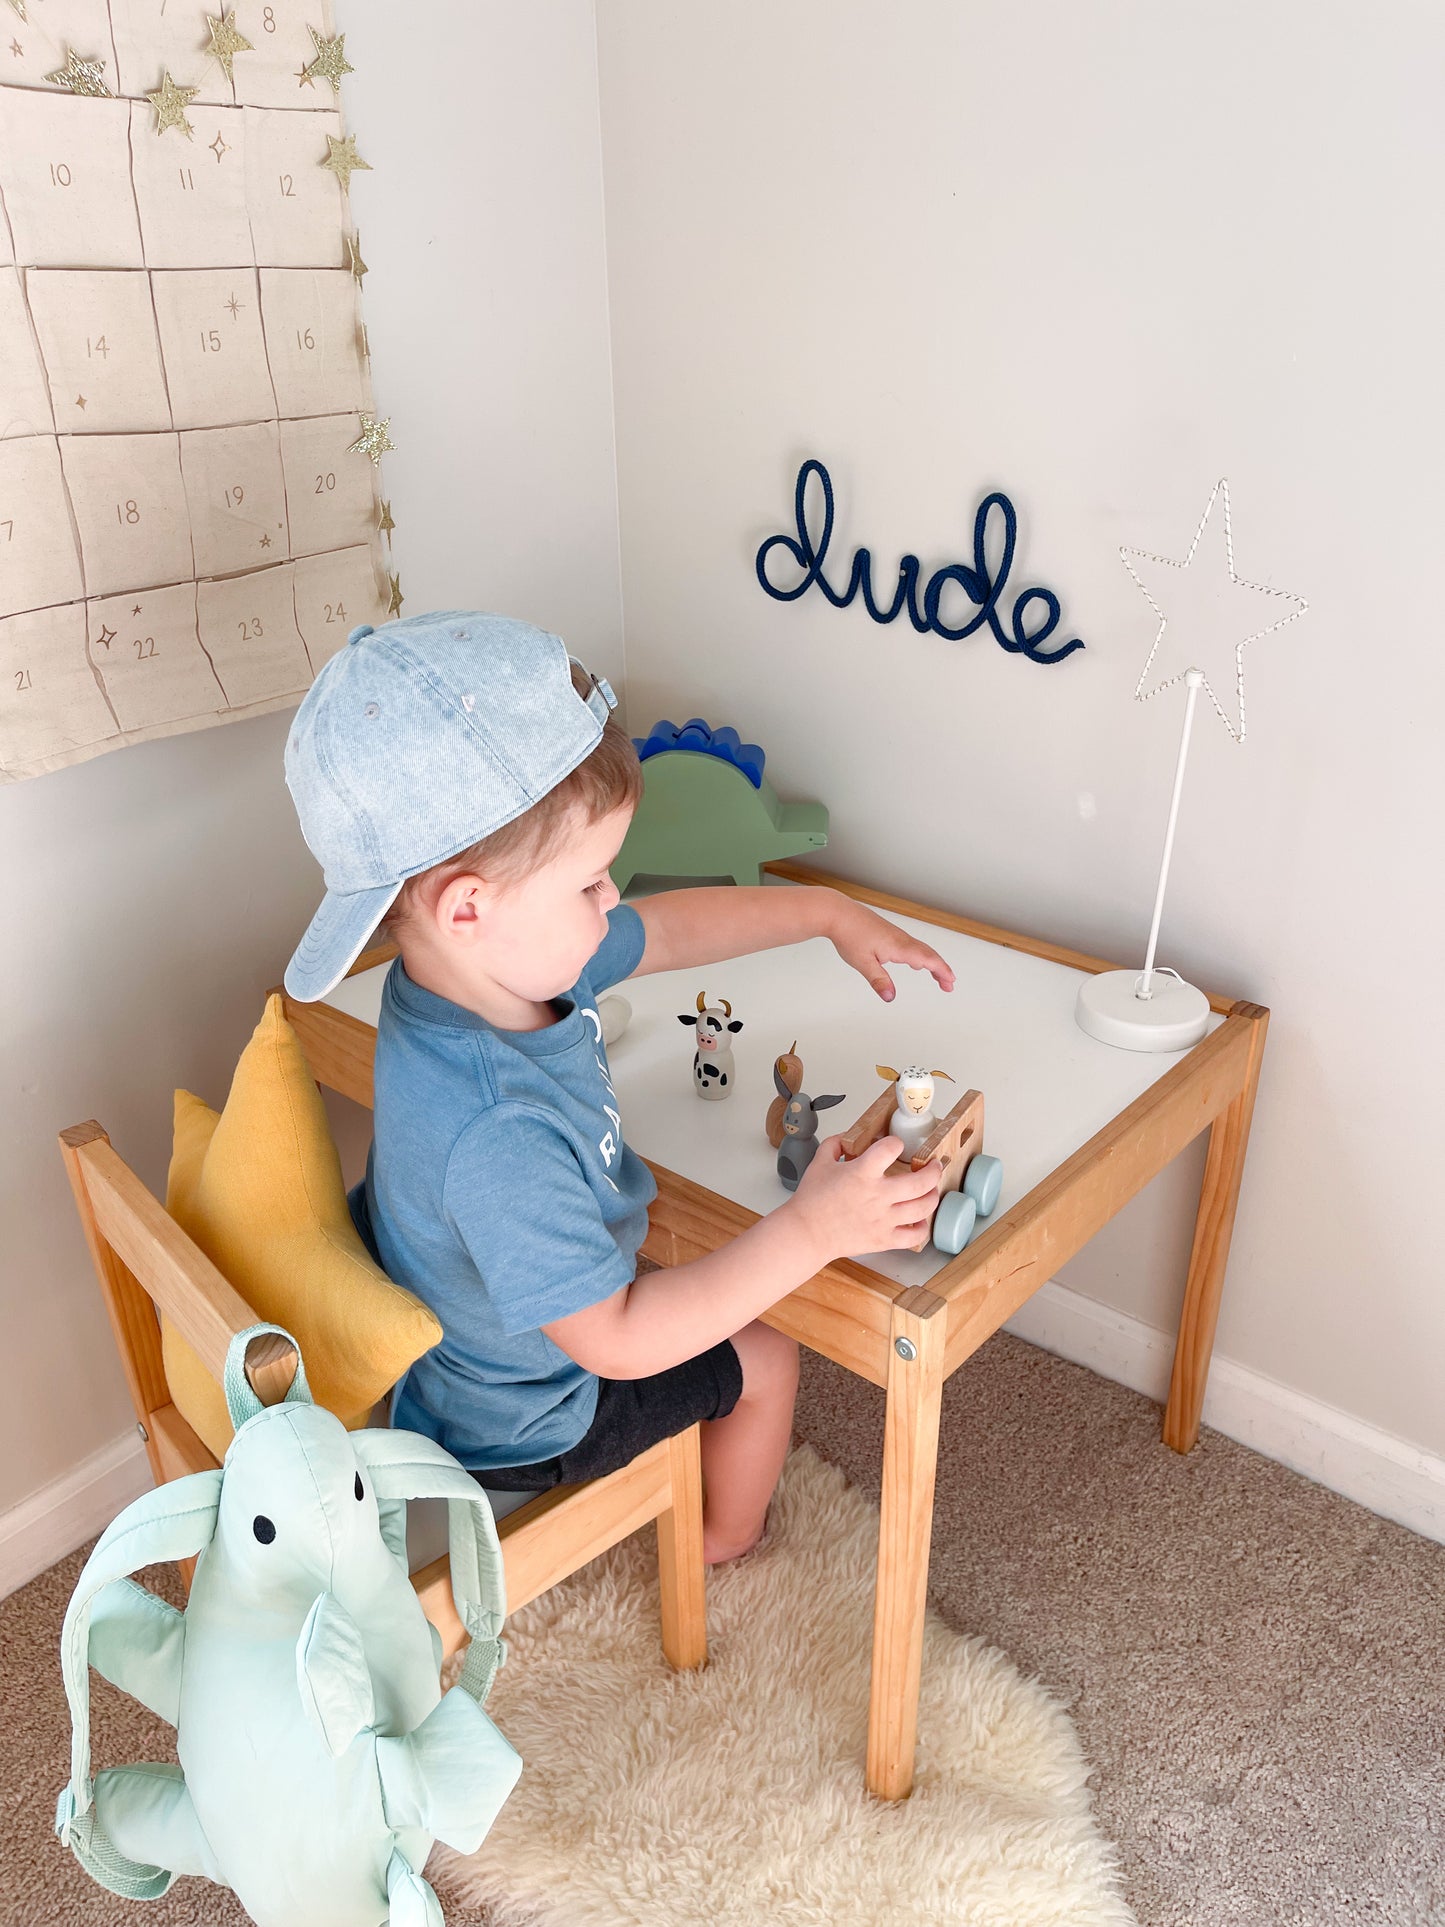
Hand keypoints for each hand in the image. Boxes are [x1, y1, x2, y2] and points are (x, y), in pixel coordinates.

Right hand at [788, 1135, 941, 1259]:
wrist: (806, 1232)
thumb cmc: (811, 1202)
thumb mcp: (819, 1162)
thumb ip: (835, 1144)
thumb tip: (847, 1138)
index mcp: (862, 1173)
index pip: (891, 1148)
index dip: (895, 1143)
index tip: (894, 1145)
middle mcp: (878, 1196)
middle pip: (922, 1181)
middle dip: (933, 1170)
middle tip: (933, 1166)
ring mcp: (884, 1219)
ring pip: (923, 1207)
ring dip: (932, 1196)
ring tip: (930, 1190)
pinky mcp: (884, 1239)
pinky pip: (914, 1236)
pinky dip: (922, 1228)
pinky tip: (919, 1220)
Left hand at [826, 895, 954, 1001]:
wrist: (837, 912)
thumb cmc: (849, 934)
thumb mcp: (863, 963)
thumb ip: (878, 980)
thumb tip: (890, 997)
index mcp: (899, 946)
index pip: (928, 960)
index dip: (941, 971)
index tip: (951, 982)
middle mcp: (901, 939)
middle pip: (929, 954)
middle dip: (941, 969)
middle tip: (949, 984)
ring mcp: (895, 934)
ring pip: (921, 949)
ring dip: (932, 962)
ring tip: (937, 976)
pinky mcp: (888, 933)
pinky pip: (911, 945)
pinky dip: (921, 955)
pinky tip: (915, 962)